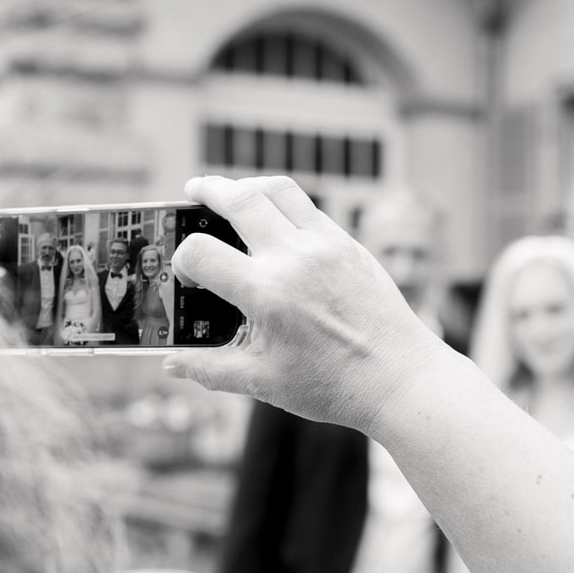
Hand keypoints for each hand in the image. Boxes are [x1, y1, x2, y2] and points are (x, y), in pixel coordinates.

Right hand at [165, 176, 448, 434]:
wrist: (402, 380)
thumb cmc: (335, 387)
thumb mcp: (263, 383)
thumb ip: (211, 369)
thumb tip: (172, 363)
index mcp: (267, 294)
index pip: (202, 253)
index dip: (183, 260)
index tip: (188, 273)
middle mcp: (295, 259)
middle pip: (237, 199)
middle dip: (207, 191)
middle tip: (192, 192)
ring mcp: (327, 245)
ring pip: (277, 190)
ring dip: (247, 186)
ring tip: (231, 193)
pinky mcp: (350, 244)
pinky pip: (310, 207)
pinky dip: (283, 203)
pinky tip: (275, 219)